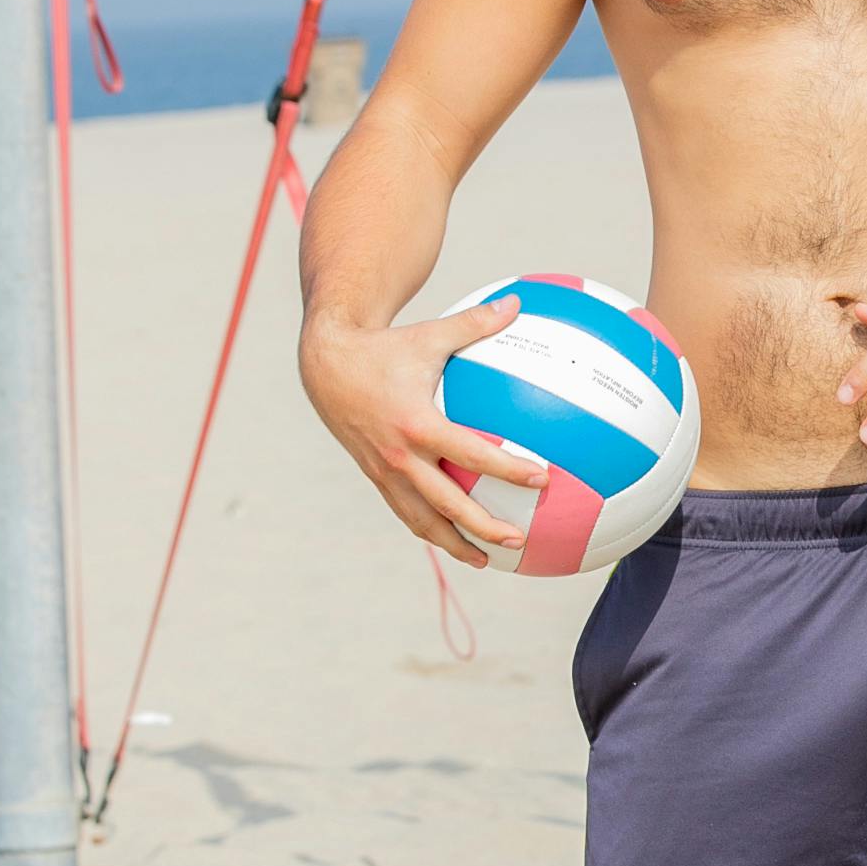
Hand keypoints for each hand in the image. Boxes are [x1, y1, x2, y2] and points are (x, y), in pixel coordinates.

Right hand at [300, 294, 547, 564]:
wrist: (325, 366)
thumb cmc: (383, 348)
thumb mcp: (429, 335)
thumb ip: (475, 324)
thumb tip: (516, 305)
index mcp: (416, 424)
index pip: (470, 454)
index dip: (507, 469)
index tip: (541, 479)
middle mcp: (400, 455)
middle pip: (446, 505)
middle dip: (482, 528)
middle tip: (519, 540)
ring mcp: (385, 471)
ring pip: (422, 520)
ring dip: (454, 543)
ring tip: (486, 560)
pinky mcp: (375, 477)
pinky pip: (406, 511)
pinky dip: (431, 529)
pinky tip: (454, 538)